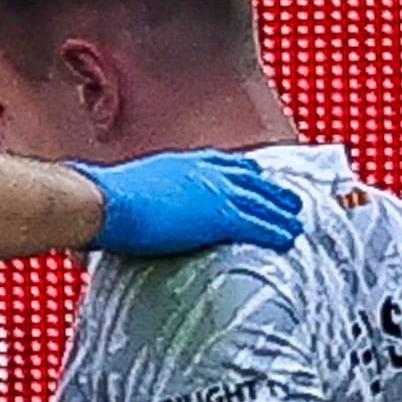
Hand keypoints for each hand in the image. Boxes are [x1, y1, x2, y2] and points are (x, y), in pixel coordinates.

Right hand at [73, 150, 310, 258]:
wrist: (105, 202)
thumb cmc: (105, 200)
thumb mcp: (131, 189)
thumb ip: (143, 198)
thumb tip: (130, 212)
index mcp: (183, 163)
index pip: (223, 163)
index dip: (244, 172)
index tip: (257, 176)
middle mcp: (204, 171)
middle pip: (250, 179)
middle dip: (272, 189)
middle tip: (290, 197)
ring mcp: (215, 192)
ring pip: (262, 201)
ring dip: (282, 211)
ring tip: (296, 220)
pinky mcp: (221, 217)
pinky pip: (259, 224)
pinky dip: (276, 230)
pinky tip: (288, 238)